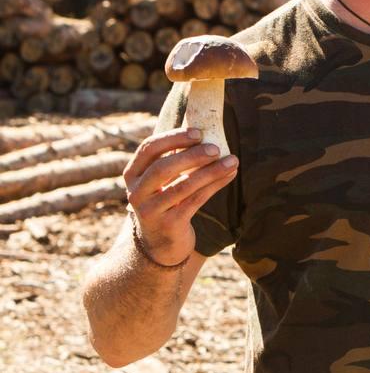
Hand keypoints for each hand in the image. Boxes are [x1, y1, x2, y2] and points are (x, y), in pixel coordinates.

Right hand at [122, 127, 238, 264]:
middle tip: (216, 148)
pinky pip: (195, 201)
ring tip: (233, 160)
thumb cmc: (167, 200)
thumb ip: (176, 158)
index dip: (173, 138)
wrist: (161, 243)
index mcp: (133, 174)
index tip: (198, 132)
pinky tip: (230, 174)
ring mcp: (150, 210)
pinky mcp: (168, 224)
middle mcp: (136, 192)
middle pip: (162, 168)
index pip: (148, 149)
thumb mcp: (164, 179)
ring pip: (182, 186)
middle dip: (191, 155)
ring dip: (210, 171)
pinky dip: (215, 185)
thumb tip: (208, 129)